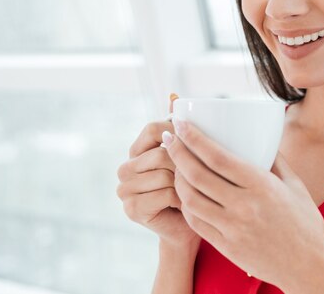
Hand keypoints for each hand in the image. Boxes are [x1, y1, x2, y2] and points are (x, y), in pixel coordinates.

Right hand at [116, 96, 200, 251]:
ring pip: (163, 173)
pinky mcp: (132, 209)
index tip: (193, 143)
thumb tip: (174, 95)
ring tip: (193, 190)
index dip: (176, 133)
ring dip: (184, 182)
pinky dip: (181, 198)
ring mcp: (125, 189)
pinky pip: (163, 193)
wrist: (189, 228)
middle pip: (161, 152)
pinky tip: (185, 204)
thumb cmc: (192, 188)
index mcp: (136, 151)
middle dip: (185, 163)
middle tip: (198, 175)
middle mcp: (125, 168)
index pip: (153, 129)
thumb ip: (179, 128)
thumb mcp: (187, 156)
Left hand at [163, 119, 323, 288]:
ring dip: (177, 177)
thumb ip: (275, 160)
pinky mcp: (226, 246)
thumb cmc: (306, 223)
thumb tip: (259, 138)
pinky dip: (185, 204)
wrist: (309, 267)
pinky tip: (185, 192)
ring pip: (190, 199)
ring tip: (175, 164)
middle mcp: (244, 206)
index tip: (180, 123)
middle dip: (176, 152)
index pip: (217, 157)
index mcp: (262, 186)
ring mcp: (232, 228)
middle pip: (196, 175)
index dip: (193, 138)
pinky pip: (196, 222)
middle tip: (168, 137)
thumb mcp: (295, 185)